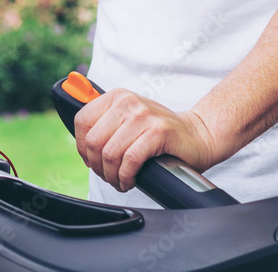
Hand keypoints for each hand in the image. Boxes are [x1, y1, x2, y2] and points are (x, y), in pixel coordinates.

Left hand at [74, 88, 216, 191]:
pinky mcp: (158, 132)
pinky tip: (130, 180)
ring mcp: (143, 116)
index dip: (82, 147)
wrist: (197, 135)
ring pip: (110, 153)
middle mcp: (128, 102)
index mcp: (117, 96)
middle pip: (94, 141)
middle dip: (98, 166)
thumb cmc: (159, 134)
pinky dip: (126, 177)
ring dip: (112, 176)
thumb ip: (106, 124)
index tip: (92, 160)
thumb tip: (81, 144)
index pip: (82, 121)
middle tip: (109, 175)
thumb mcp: (129, 120)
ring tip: (121, 180)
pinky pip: (130, 160)